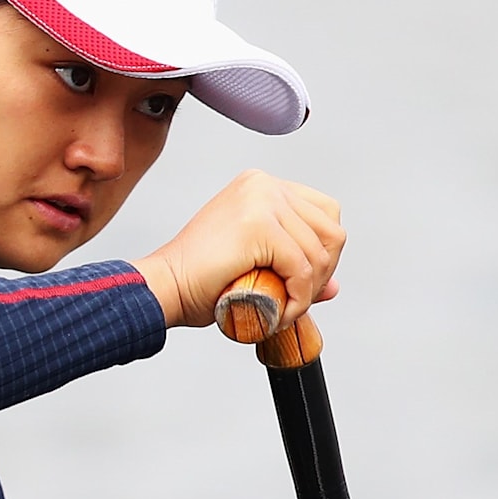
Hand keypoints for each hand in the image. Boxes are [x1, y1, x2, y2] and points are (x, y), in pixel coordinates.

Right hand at [131, 168, 343, 329]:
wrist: (164, 288)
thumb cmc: (200, 282)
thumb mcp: (256, 269)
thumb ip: (295, 270)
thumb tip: (333, 287)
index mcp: (262, 186)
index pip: (325, 213)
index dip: (323, 253)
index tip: (302, 284)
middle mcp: (264, 185)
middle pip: (330, 230)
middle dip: (321, 274)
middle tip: (295, 301)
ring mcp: (261, 200)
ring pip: (319, 252)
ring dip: (308, 292)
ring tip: (281, 311)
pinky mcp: (258, 225)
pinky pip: (301, 269)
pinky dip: (298, 299)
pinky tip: (278, 313)